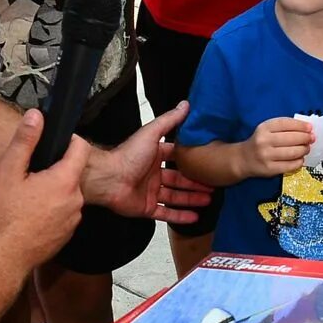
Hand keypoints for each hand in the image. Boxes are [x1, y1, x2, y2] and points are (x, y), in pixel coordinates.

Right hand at [0, 110, 87, 269]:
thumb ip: (25, 140)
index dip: (69, 140)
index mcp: (65, 180)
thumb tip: (36, 116)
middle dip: (56, 169)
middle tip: (31, 175)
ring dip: (54, 191)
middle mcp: (75, 200)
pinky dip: (53, 211)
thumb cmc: (5, 216)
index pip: (81, 148)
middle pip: (73, 172)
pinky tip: (32, 215)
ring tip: (29, 198)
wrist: (5, 255)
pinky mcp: (68, 234)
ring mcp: (74, 219)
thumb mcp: (9, 171)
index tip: (56, 142)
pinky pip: (65, 213)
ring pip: (68, 194)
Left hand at [80, 102, 212, 223]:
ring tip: (210, 200)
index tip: (208, 162)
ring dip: (192, 198)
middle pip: (179, 180)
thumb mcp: (151, 133)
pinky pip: (166, 213)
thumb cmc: (127, 156)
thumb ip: (169, 120)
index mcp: (154, 156)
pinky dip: (180, 216)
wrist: (108, 179)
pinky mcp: (146, 208)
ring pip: (176, 197)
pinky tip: (195, 217)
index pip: (177, 158)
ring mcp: (150, 192)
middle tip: (214, 184)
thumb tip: (185, 105)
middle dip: (196, 182)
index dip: (192, 161)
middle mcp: (152, 174)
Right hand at [240, 116, 313, 177]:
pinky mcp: (270, 169)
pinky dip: (299, 162)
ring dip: (304, 150)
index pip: (286, 124)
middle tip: (311, 139)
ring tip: (306, 148)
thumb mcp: (267, 130)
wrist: (244, 159)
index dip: (300, 125)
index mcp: (264, 128)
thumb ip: (284, 127)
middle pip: (291, 138)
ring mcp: (266, 156)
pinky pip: (290, 165)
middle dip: (305, 138)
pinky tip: (300, 159)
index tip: (310, 128)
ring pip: (292, 152)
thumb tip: (308, 130)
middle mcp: (264, 141)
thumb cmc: (260, 142)